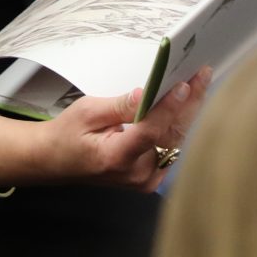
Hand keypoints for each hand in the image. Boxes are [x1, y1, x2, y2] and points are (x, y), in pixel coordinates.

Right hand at [0, 68, 211, 191]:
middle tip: (202, 76)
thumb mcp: (87, 112)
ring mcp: (145, 180)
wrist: (55, 161)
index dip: (168, 108)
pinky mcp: (150, 178)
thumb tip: (145, 94)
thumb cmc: (67, 136)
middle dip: (188, 104)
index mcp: (116, 159)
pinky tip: (188, 105)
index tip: (184, 86)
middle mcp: (135, 174)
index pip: (150, 132)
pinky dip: (179, 125)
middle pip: (171, 136)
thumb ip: (119, 106)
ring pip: (175, 142)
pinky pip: (171, 148)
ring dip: (188, 113)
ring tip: (200, 84)